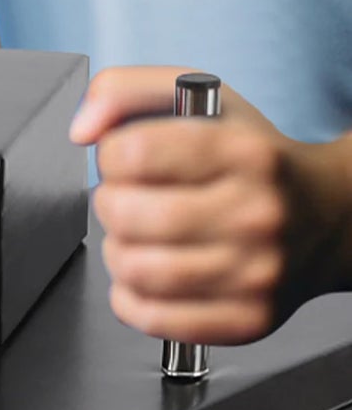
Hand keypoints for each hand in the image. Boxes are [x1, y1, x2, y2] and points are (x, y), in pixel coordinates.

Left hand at [75, 66, 351, 343]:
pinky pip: (152, 317)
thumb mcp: (196, 97)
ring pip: (135, 269)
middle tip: (131, 199)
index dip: (111, 155)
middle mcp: (257, 212)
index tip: (126, 158)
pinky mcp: (249, 319)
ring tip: (139, 237)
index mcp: (243, 152)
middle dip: (110, 203)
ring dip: (118, 250)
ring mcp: (257, 272)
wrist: (330, 217)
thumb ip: (122, 91)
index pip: (132, 153)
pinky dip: (130, 297)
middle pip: (126, 214)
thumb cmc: (251, 156)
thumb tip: (81, 129)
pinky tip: (148, 274)